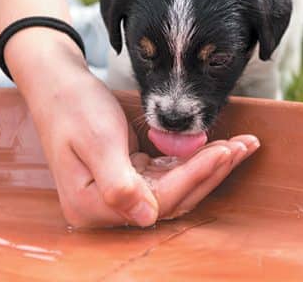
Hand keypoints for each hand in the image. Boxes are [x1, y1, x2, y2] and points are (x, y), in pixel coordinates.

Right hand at [31, 74, 257, 226]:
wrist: (58, 84)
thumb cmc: (73, 106)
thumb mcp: (96, 140)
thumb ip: (118, 184)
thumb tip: (147, 219)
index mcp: (91, 205)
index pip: (157, 200)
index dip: (194, 177)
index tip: (223, 152)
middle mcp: (108, 207)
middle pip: (173, 197)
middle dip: (211, 171)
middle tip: (244, 145)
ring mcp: (122, 192)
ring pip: (177, 186)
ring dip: (209, 166)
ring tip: (241, 144)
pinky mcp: (133, 175)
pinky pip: (170, 173)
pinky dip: (195, 159)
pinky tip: (217, 145)